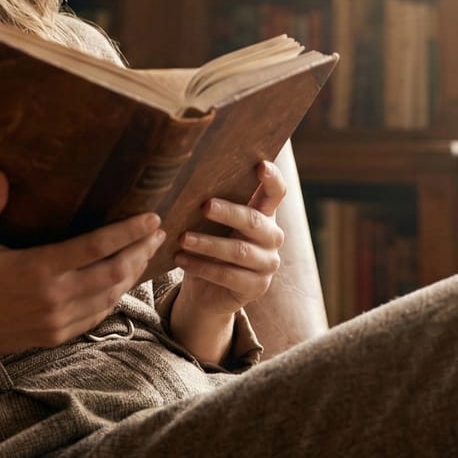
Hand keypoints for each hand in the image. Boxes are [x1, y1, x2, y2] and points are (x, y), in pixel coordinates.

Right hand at [0, 169, 165, 361]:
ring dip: (132, 273)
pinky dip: (114, 297)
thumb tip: (0, 171)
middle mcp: (55, 297)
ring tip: (147, 252)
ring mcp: (58, 321)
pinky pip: (97, 315)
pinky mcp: (56, 336)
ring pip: (110, 296)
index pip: (96, 247)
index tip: (151, 218)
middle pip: (114, 272)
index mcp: (38, 270)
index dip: (128, 232)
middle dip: (141, 250)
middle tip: (159, 231)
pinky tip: (121, 282)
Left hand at [172, 159, 286, 322]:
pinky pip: (228, 275)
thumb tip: (187, 180)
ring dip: (208, 244)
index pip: (276, 192)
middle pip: (254, 221)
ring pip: (239, 250)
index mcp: (265, 214)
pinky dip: (201, 267)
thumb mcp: (212, 224)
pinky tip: (181, 259)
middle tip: (205, 206)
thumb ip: (212, 204)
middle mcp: (272, 237)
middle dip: (229, 212)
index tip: (260, 165)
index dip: (272, 178)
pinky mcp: (256, 287)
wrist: (207, 292)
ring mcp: (267, 264)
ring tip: (183, 238)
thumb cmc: (209, 246)